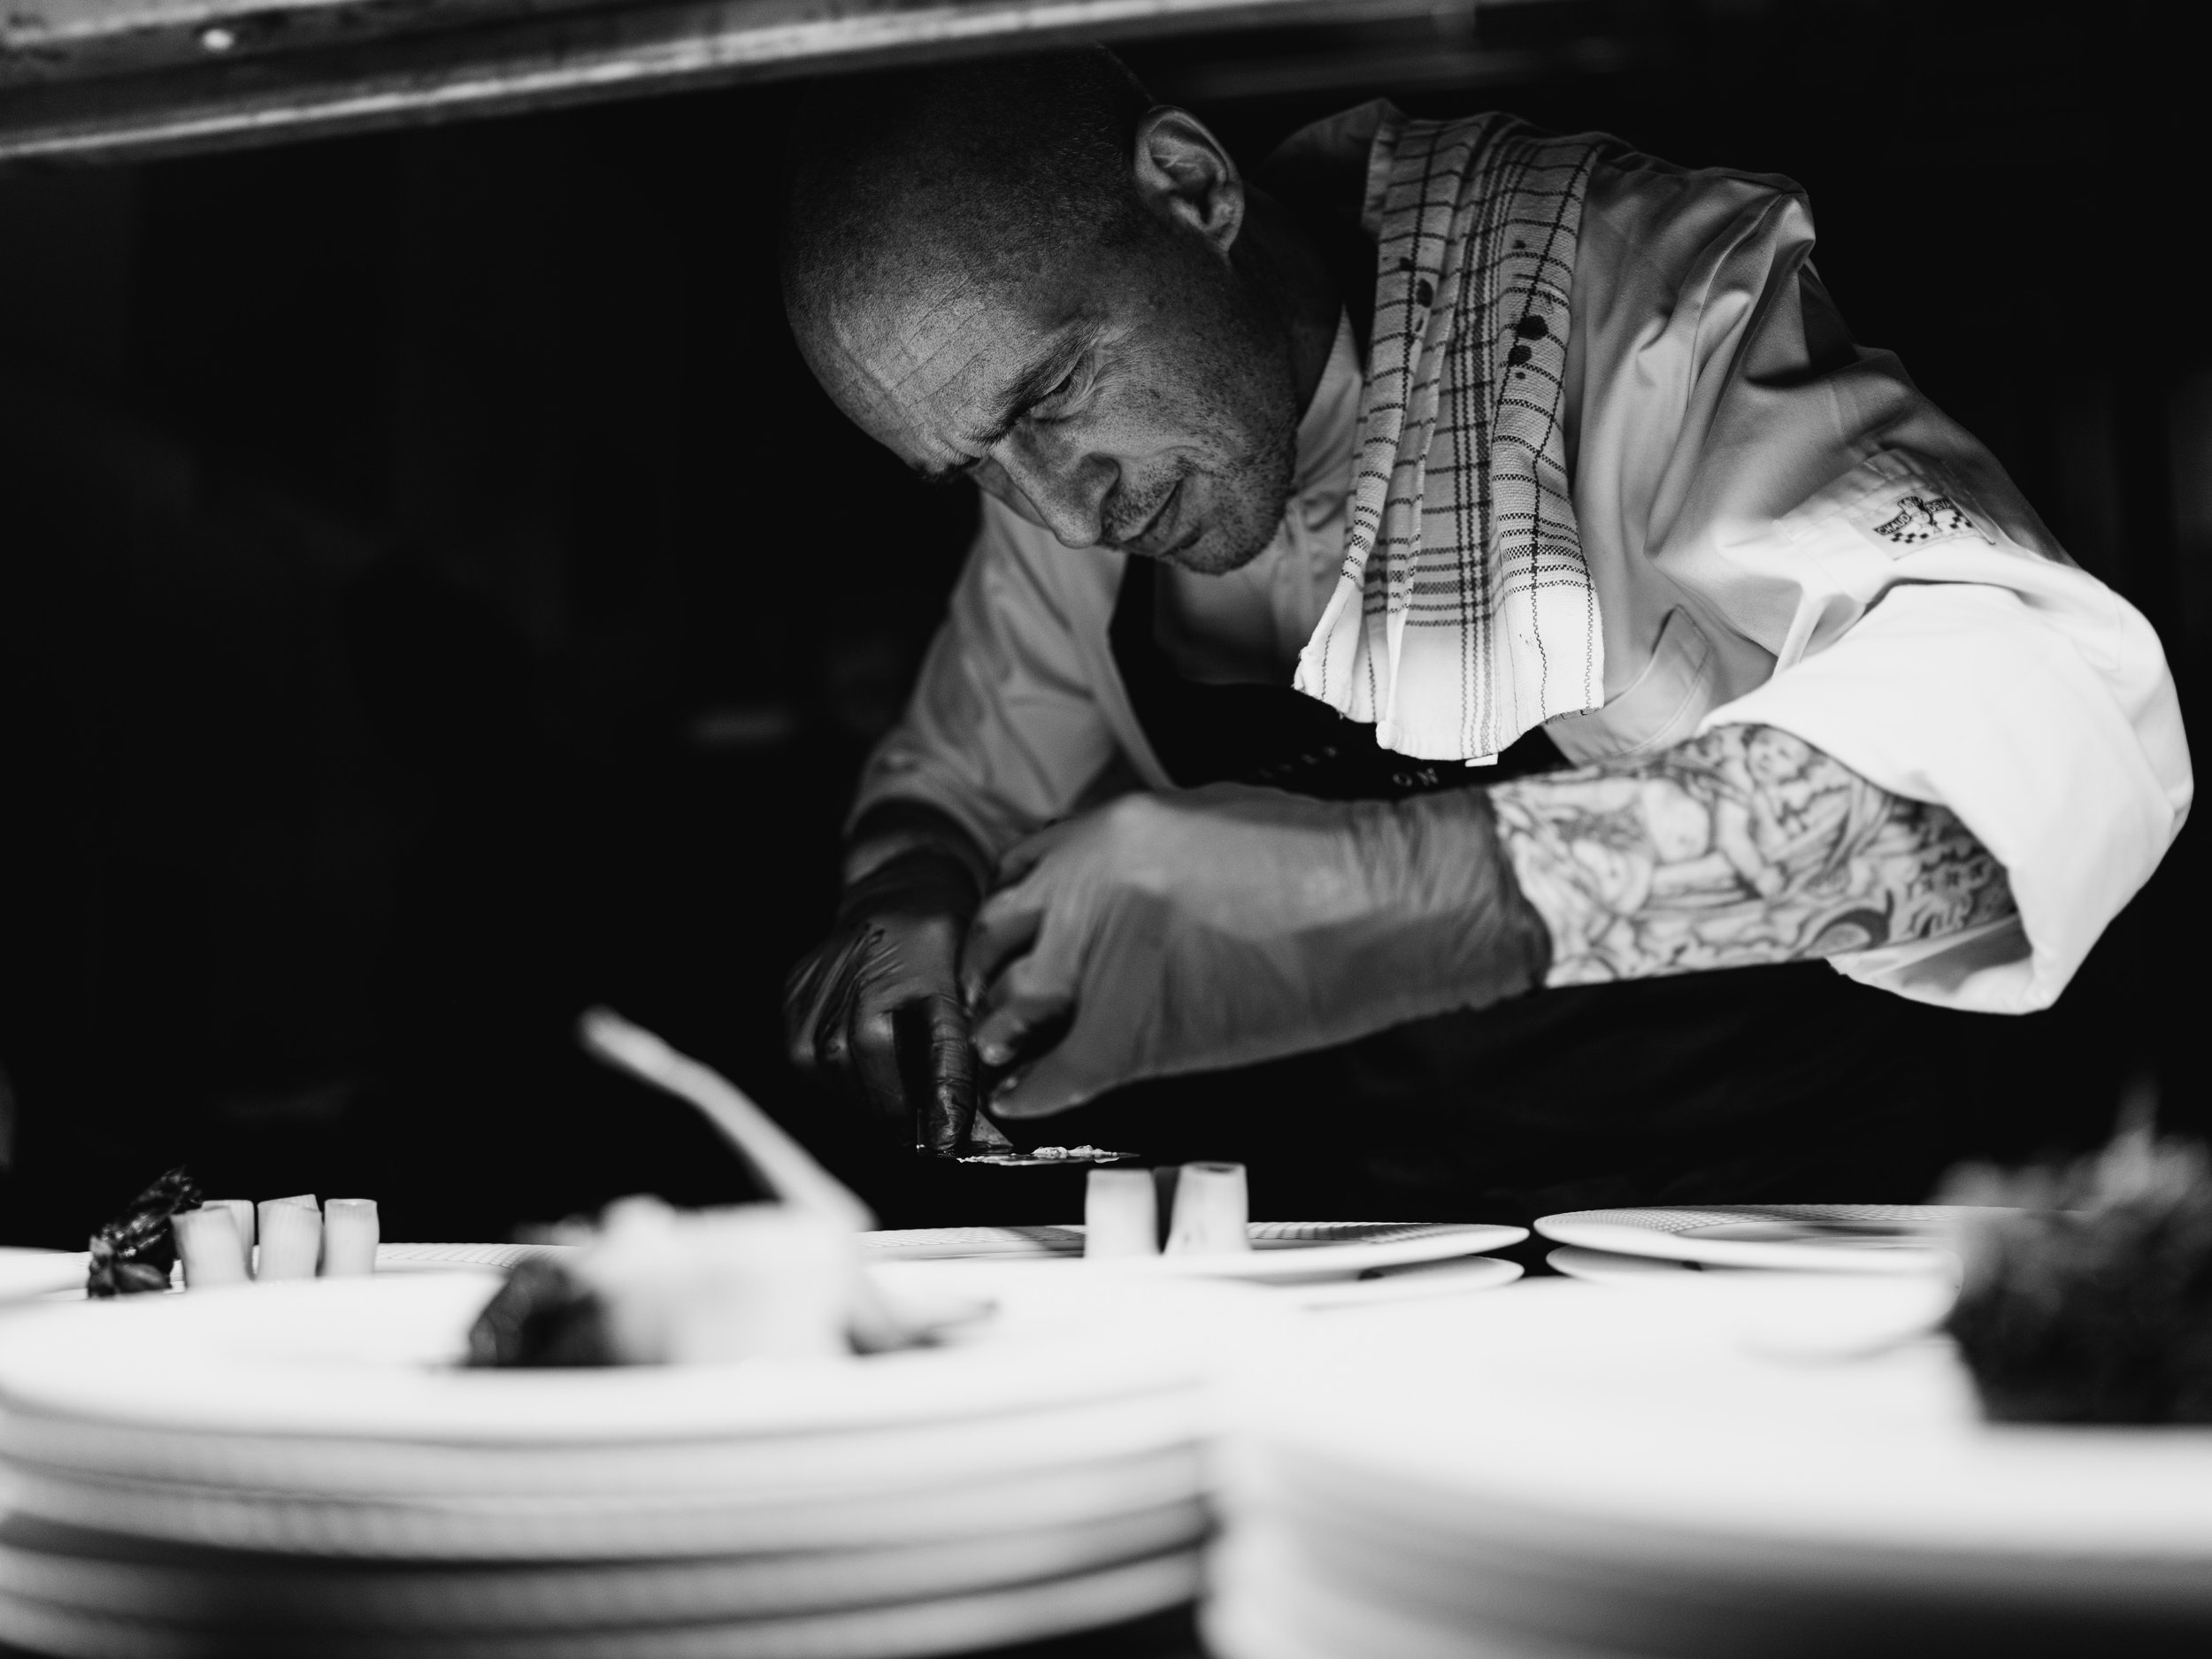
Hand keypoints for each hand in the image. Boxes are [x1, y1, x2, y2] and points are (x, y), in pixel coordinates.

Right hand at [784, 845, 985, 1152]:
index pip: (939, 1049)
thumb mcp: (977, 985)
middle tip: (919, 1139)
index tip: (948, 1144)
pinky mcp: (792, 996)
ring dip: (864, 1104)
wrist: (898, 890)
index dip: (945, 1102)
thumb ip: (973, 1046)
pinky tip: (858, 1086)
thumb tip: (976, 1125)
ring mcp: (820, 985)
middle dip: (898, 1114)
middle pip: (874, 1073)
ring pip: (833, 1074)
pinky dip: (832, 1084)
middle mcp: (865, 976)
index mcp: (925, 967)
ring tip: (891, 1117)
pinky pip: (804, 1062)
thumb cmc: (947, 943)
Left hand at [963, 784, 1550, 1117]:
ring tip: (1000, 1050)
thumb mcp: (1204, 815)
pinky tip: (1019, 1100)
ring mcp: (1099, 965)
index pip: (1014, 879)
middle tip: (994, 998)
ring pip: (1008, 1010)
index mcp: (1101, 834)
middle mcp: (1082, 894)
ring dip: (999, 1035)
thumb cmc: (1317, 857)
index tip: (1013, 938)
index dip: (1010, 916)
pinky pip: (1051, 1075)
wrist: (1377, 907)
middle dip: (989, 975)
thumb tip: (1112, 881)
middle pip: (993, 944)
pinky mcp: (1132, 1035)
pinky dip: (1028, 1094)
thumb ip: (1136, 849)